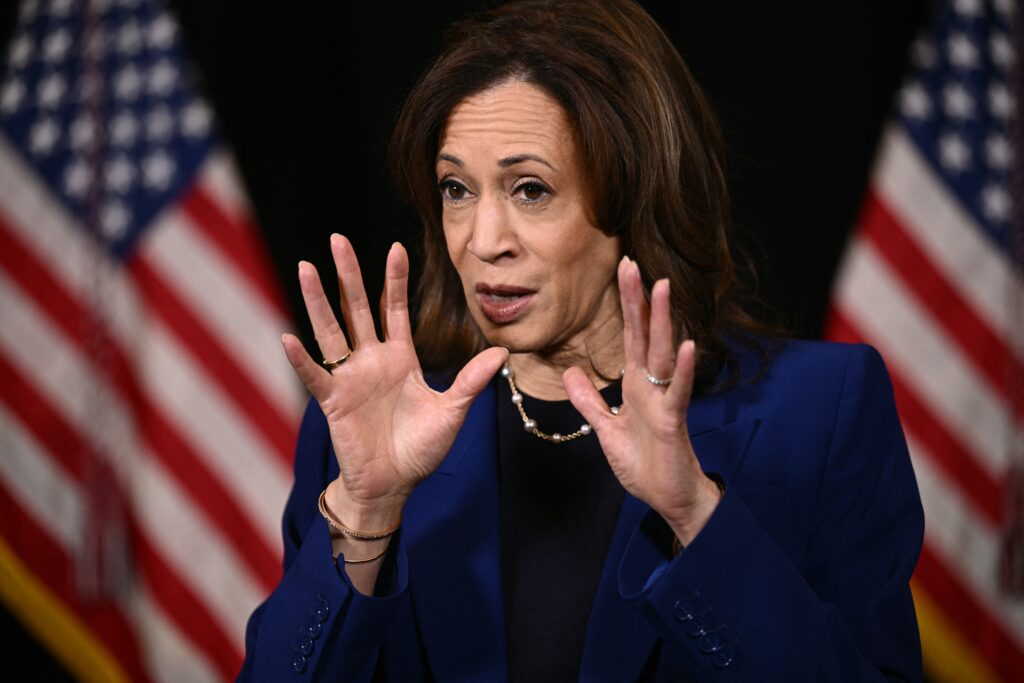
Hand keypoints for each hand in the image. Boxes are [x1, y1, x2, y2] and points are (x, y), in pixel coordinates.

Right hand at [282, 235, 507, 527]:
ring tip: (306, 267)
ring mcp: (350, 378)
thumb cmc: (421, 449)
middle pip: (357, 308)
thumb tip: (502, 353)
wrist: (394, 484)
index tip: (395, 246)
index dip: (395, 279)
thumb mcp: (452, 412)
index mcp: (400, 358)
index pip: (395, 309)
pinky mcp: (333, 401)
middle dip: (349, 274)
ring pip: (331, 330)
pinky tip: (290, 337)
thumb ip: (471, 382)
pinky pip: (315, 375)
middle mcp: (371, 360)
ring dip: (318, 300)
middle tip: (337, 239)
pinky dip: (301, 359)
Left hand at [563, 256, 720, 544]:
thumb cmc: (644, 464)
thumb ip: (590, 401)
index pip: (630, 336)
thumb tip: (573, 372)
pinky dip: (681, 370)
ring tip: (662, 288)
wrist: (667, 498)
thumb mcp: (607, 428)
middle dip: (638, 299)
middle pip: (644, 335)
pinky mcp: (672, 422)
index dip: (627, 304)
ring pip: (661, 354)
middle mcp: (651, 386)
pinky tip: (685, 346)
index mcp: (636, 384)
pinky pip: (677, 392)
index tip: (624, 270)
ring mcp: (663, 401)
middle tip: (632, 263)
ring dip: (662, 322)